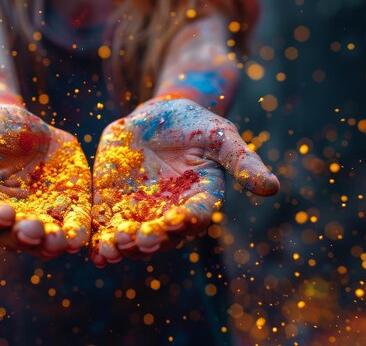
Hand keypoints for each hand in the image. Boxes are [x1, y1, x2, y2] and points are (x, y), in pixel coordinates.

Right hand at [0, 105, 91, 258]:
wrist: (27, 128)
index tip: (1, 213)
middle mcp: (7, 217)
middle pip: (13, 235)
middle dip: (24, 235)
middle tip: (35, 231)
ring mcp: (37, 216)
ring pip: (43, 238)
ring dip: (52, 242)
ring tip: (62, 241)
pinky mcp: (65, 210)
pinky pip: (71, 226)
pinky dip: (77, 232)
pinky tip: (83, 235)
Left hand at [90, 99, 278, 265]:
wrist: (158, 116)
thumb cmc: (196, 125)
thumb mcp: (221, 137)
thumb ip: (242, 162)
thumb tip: (273, 188)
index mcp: (200, 199)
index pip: (196, 215)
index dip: (186, 219)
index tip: (175, 220)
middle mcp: (171, 213)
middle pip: (162, 234)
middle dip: (150, 239)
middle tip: (138, 240)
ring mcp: (141, 212)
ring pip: (133, 236)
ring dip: (122, 246)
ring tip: (111, 249)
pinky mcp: (114, 205)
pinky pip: (107, 226)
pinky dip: (100, 239)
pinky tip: (92, 250)